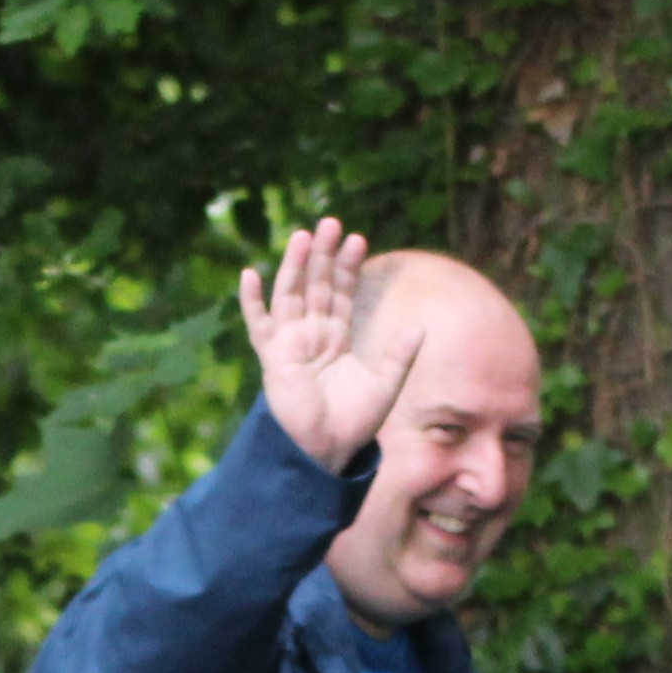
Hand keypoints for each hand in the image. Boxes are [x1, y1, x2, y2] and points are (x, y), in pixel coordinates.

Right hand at [237, 215, 417, 472]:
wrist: (328, 451)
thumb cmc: (355, 423)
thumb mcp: (386, 385)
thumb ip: (400, 356)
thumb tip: (421, 328)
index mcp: (337, 337)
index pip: (343, 292)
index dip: (349, 266)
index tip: (358, 239)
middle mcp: (312, 334)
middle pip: (318, 284)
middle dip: (324, 254)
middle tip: (332, 222)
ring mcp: (290, 343)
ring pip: (292, 294)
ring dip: (296, 265)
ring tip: (305, 236)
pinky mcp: (273, 357)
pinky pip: (259, 324)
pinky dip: (252, 301)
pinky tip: (250, 274)